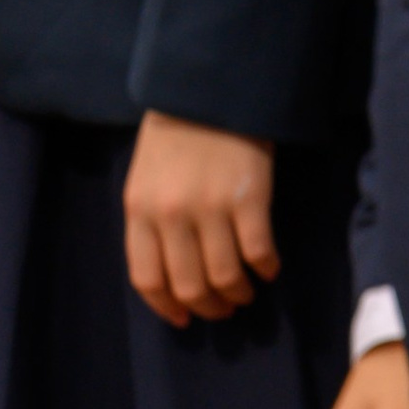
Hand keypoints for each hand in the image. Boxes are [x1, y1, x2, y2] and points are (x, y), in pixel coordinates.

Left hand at [123, 112, 279, 325]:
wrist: (209, 89)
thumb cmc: (175, 135)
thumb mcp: (146, 177)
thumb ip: (151, 221)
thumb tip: (171, 276)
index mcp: (139, 208)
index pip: (147, 277)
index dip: (167, 306)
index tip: (183, 318)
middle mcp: (171, 214)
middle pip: (189, 286)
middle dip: (208, 307)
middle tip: (223, 306)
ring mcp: (210, 208)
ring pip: (225, 278)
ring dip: (238, 293)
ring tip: (245, 290)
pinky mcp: (248, 200)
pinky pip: (259, 254)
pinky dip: (266, 268)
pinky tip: (268, 266)